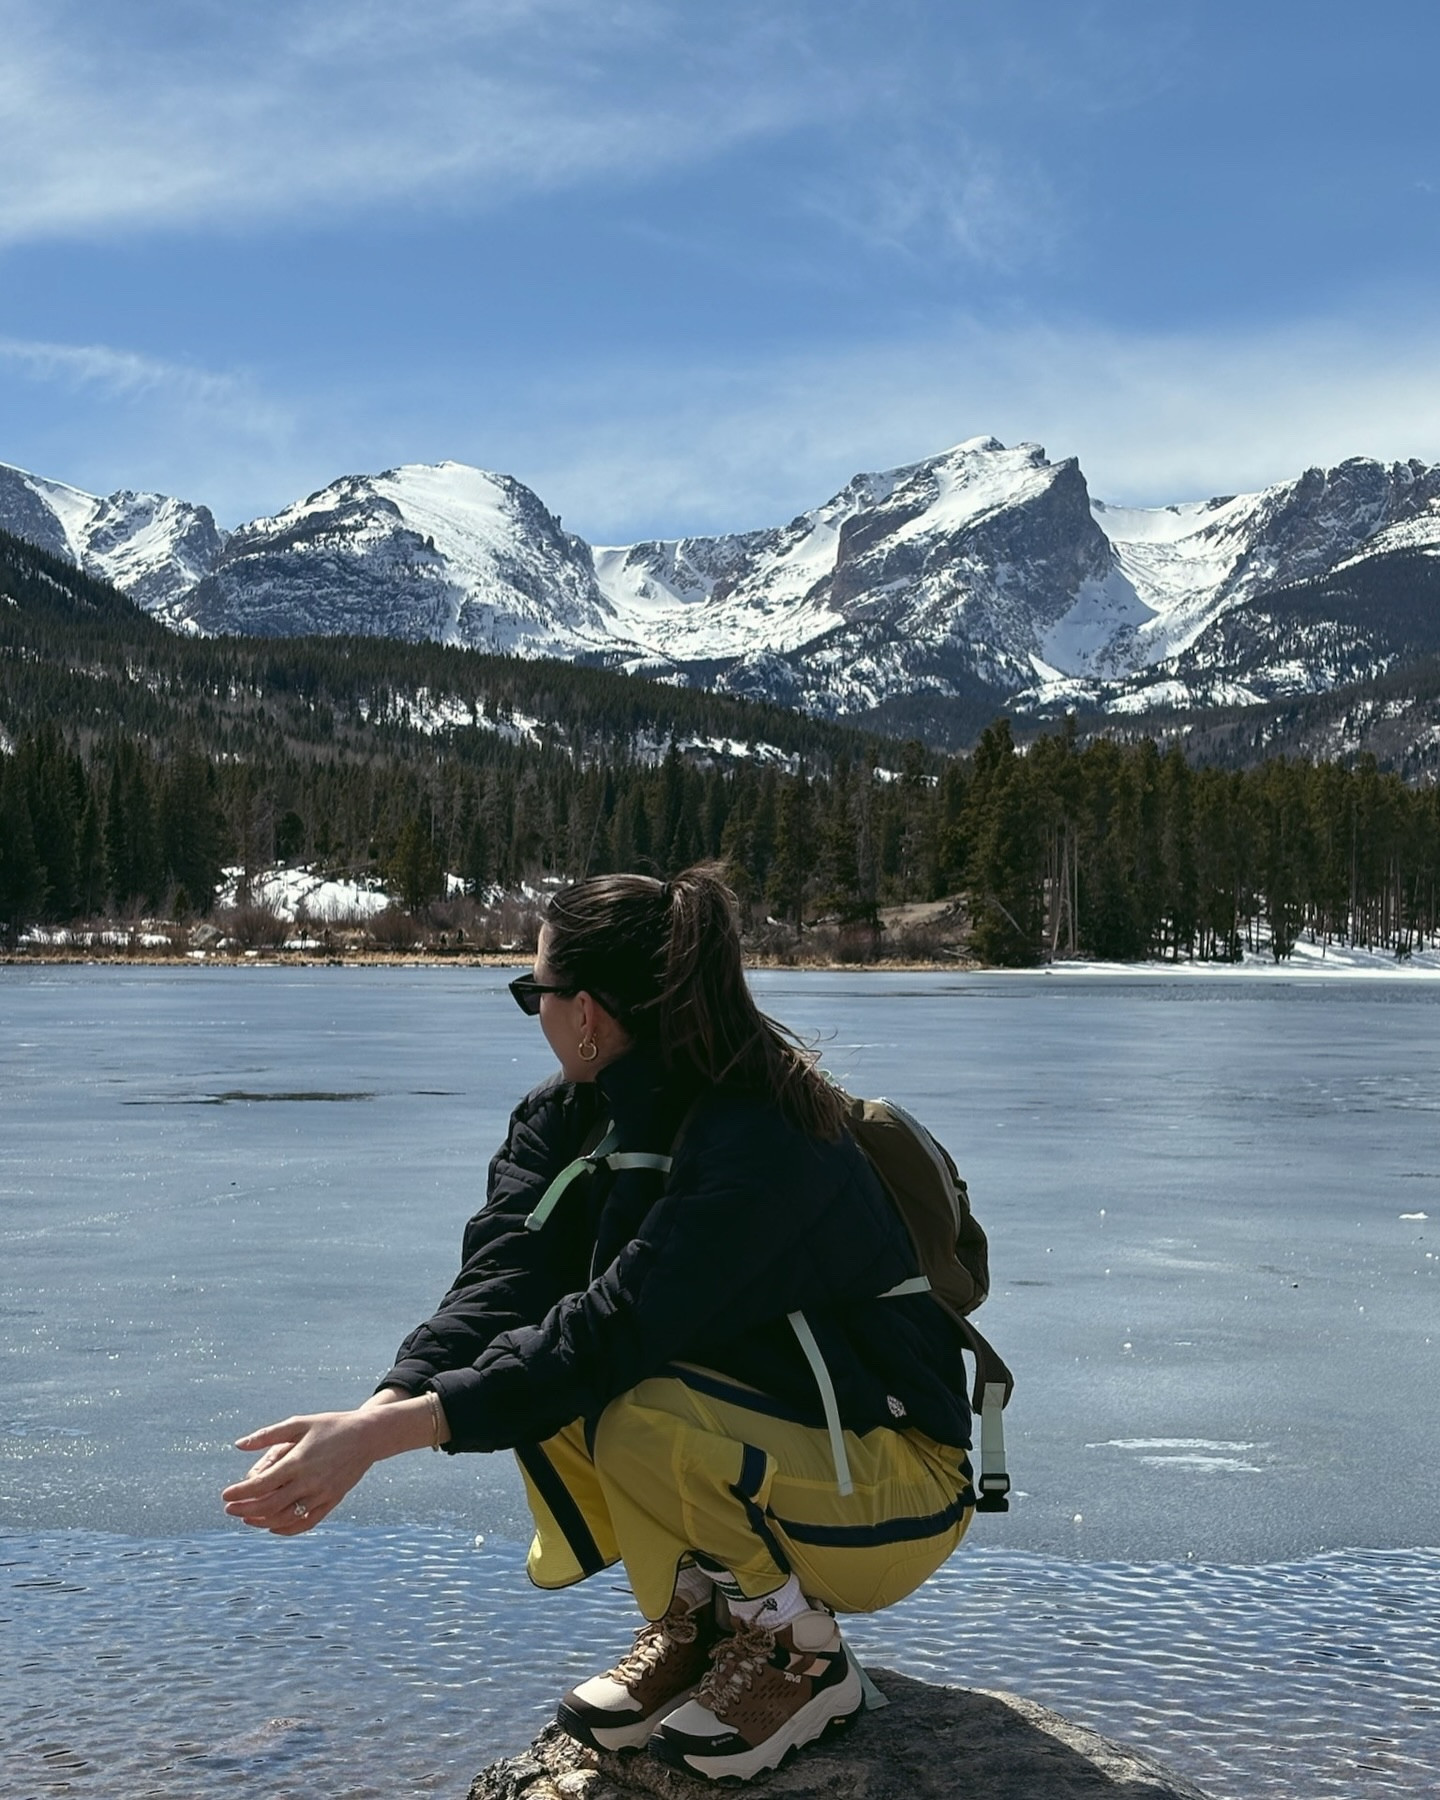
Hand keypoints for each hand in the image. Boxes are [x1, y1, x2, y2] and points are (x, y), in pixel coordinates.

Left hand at [220, 1408, 387, 1534]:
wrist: (368, 1435)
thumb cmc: (330, 1425)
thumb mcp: (299, 1423)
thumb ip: (268, 1435)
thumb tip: (239, 1445)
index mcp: (298, 1461)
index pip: (261, 1484)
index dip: (240, 1492)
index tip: (225, 1495)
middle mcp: (309, 1481)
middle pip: (269, 1505)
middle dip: (245, 1509)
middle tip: (228, 1508)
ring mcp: (321, 1494)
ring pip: (285, 1518)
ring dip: (261, 1521)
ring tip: (246, 1517)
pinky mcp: (332, 1501)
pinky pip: (306, 1523)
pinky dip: (286, 1529)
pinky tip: (272, 1526)